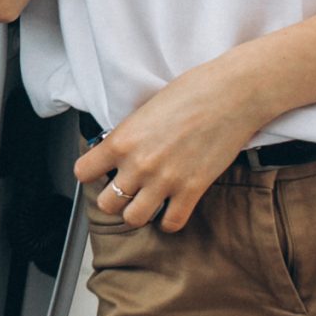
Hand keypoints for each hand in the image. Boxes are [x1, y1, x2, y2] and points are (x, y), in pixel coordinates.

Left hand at [73, 56, 270, 231]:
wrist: (232, 95)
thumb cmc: (191, 93)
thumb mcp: (145, 110)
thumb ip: (129, 136)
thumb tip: (119, 151)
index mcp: (121, 140)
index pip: (83, 172)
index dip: (92, 173)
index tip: (101, 172)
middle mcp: (138, 164)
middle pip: (106, 204)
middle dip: (114, 198)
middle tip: (127, 189)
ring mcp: (165, 180)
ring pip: (133, 219)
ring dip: (139, 212)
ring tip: (147, 201)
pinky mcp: (192, 190)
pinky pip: (171, 223)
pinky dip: (169, 220)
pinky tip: (172, 207)